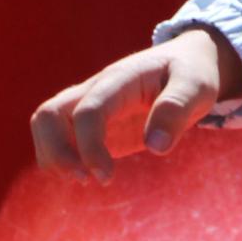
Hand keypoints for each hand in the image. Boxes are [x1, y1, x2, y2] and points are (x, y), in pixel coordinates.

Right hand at [29, 27, 241, 181]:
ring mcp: (89, 103)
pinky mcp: (91, 122)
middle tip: (85, 179)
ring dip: (53, 156)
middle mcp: (96, 89)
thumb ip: (177, 110)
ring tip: (83, 179)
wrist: (186, 61)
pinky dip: (60, 158)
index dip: (89, 146)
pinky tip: (86, 174)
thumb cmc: (192, 74)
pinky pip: (58, 136)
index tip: (106, 176)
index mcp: (120, 79)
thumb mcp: (196, 87)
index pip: (88, 111)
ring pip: (45, 124)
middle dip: (56, 152)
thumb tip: (155, 146)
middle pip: (48, 114)